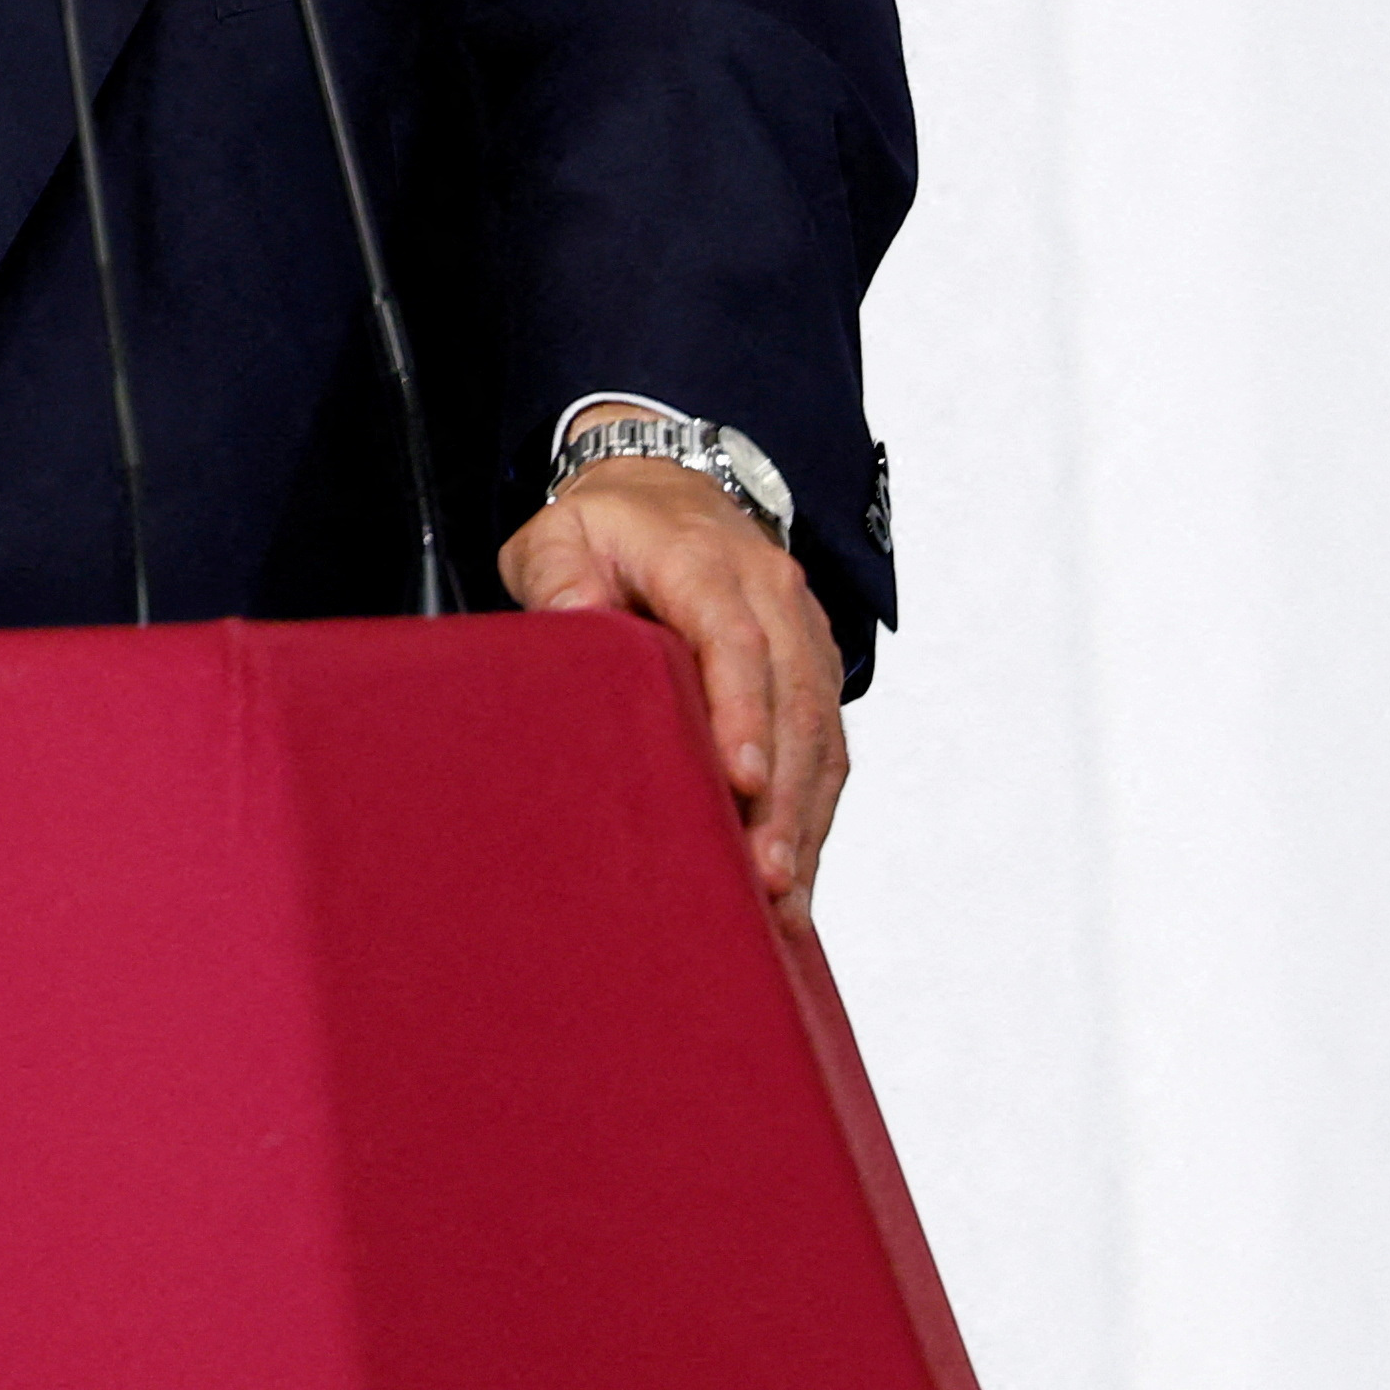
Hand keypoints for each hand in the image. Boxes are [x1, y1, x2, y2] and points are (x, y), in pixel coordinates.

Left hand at [497, 451, 848, 929]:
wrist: (669, 490)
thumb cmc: (608, 527)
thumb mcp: (560, 533)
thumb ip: (559, 576)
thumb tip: (574, 622)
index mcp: (706, 562)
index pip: (737, 640)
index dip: (744, 712)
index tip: (741, 782)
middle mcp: (772, 595)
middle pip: (795, 701)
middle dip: (786, 796)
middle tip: (766, 875)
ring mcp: (804, 632)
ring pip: (823, 732)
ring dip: (808, 818)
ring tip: (784, 899)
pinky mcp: (814, 668)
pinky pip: (830, 745)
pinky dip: (816, 813)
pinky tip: (798, 878)